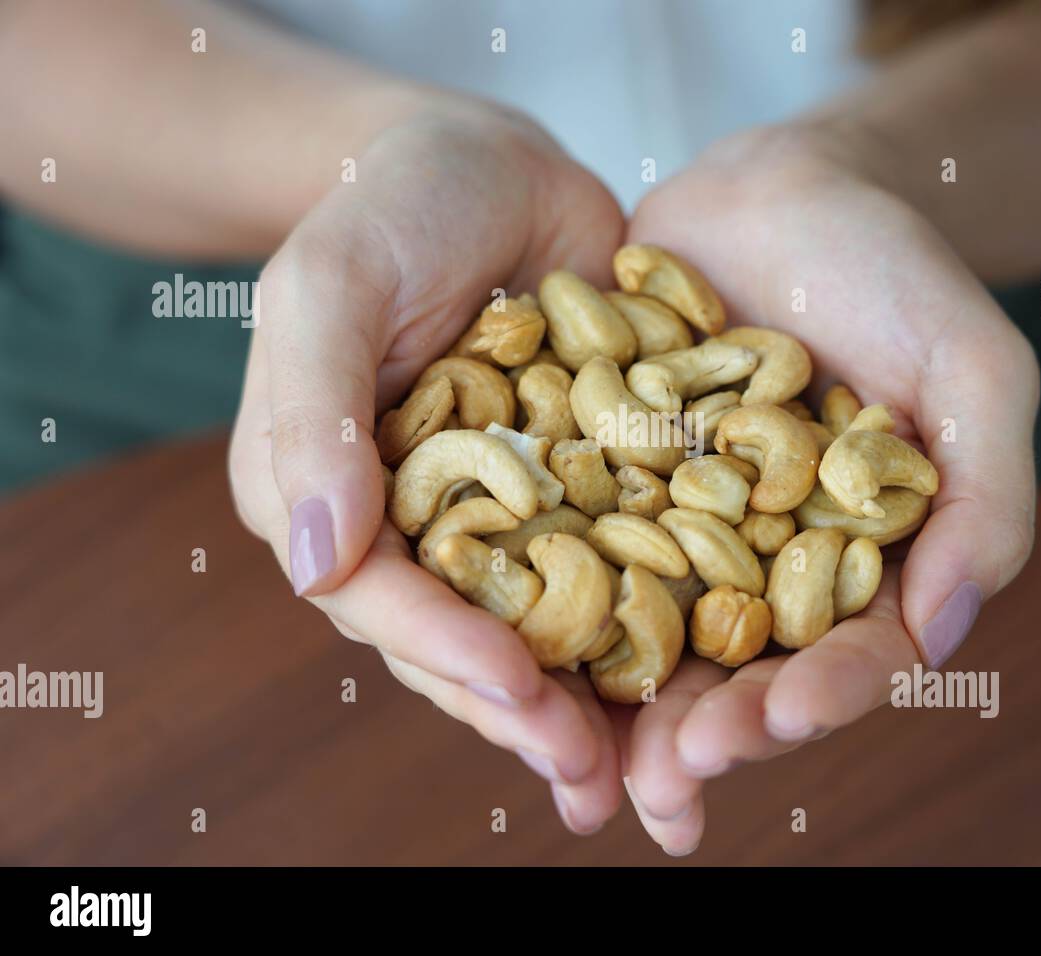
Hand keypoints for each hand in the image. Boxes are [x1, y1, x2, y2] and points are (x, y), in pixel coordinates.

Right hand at [228, 102, 626, 833]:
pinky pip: (611, 570)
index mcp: (331, 498)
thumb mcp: (334, 286)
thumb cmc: (391, 208)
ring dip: (591, 705)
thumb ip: (314, 416)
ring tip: (648, 781)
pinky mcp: (579, 493)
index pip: (382, 599)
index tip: (521, 692)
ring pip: (541, 628)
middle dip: (527, 714)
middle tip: (596, 783)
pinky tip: (697, 682)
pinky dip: (646, 627)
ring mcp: (503, 517)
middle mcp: (417, 527)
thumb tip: (312, 563)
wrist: (490, 165)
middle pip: (465, 639)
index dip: (447, 651)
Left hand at [616, 126, 1039, 853]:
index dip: (816, 697)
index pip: (851, 654)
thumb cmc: (896, 272)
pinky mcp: (611, 480)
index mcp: (862, 560)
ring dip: (619, 703)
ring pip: (651, 633)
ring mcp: (683, 525)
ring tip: (578, 755)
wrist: (783, 189)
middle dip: (708, 727)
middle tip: (664, 772)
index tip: (770, 719)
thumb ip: (984, 498)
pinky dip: (545, 597)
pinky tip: (505, 645)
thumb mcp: (973, 372)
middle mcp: (768, 561)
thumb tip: (945, 630)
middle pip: (741, 668)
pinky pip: (575, 547)